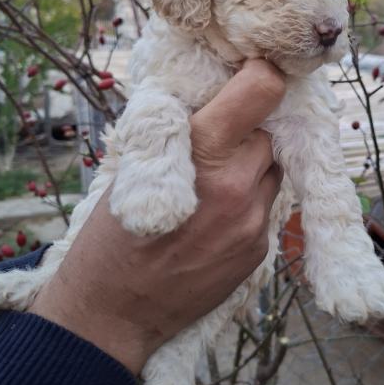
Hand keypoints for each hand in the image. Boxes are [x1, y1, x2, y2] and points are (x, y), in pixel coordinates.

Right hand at [28, 59, 284, 374]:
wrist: (113, 311)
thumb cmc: (111, 234)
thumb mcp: (137, 168)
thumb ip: (183, 133)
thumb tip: (217, 99)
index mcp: (201, 153)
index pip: (259, 91)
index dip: (261, 76)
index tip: (255, 73)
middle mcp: (237, 186)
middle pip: (267, 134)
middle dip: (246, 133)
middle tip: (216, 145)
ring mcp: (252, 222)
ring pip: (272, 170)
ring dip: (251, 168)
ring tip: (215, 185)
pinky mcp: (259, 251)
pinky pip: (267, 207)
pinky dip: (249, 202)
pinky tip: (216, 218)